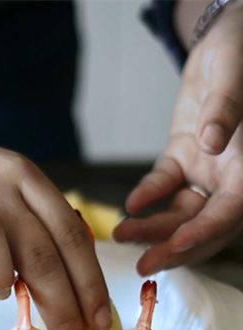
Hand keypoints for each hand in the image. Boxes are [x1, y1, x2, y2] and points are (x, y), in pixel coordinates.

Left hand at [115, 3, 242, 274]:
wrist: (226, 39)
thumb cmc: (240, 53)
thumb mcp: (235, 77)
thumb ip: (227, 111)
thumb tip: (215, 143)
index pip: (231, 212)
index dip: (204, 234)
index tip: (174, 248)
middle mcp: (232, 174)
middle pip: (205, 224)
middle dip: (175, 248)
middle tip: (143, 268)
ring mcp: (208, 169)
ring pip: (182, 212)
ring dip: (153, 228)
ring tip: (122, 236)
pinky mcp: (183, 157)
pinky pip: (165, 185)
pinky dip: (148, 196)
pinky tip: (129, 205)